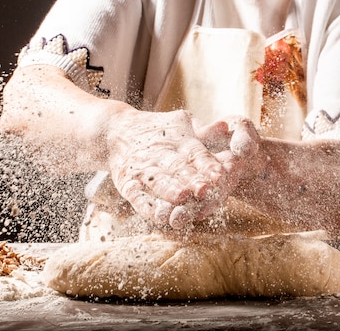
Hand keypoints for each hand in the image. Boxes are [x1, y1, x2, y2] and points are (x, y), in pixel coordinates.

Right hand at [105, 109, 239, 228]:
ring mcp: (142, 171)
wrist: (115, 132)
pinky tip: (157, 216)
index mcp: (179, 142)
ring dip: (169, 191)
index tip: (219, 174)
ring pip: (158, 182)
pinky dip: (147, 207)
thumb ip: (204, 131)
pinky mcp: (128, 185)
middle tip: (206, 190)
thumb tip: (224, 126)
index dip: (207, 165)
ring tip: (182, 199)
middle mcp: (161, 156)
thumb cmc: (158, 130)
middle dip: (191, 180)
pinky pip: (137, 197)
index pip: (195, 154)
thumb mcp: (182, 122)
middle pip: (177, 169)